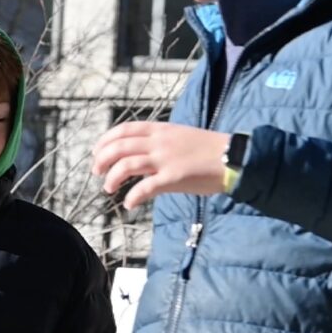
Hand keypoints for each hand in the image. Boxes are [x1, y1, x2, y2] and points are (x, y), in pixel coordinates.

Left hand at [93, 120, 231, 208]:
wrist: (234, 158)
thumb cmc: (210, 151)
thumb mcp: (181, 138)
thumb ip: (160, 144)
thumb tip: (142, 158)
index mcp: (161, 130)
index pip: (124, 129)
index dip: (106, 140)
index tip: (97, 152)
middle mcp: (160, 142)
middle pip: (119, 146)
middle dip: (102, 159)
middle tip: (97, 172)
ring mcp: (166, 159)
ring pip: (127, 165)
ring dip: (112, 178)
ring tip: (108, 189)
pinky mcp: (174, 177)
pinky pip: (145, 187)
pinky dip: (132, 196)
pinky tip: (129, 203)